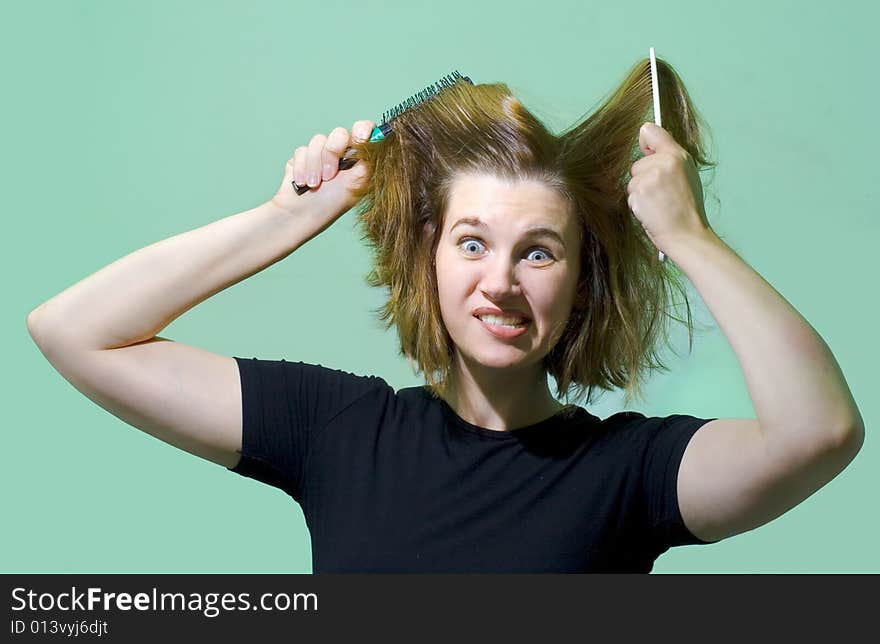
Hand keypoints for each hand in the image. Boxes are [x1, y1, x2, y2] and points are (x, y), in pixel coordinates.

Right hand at [271, 119, 374, 222]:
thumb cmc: (330, 205)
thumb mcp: (356, 183)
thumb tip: (381, 140)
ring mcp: (320, 155)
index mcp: (357, 160)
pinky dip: (301, 168)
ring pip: (318, 140)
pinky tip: (302, 183)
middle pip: (339, 133)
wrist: (299, 216)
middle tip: (329, 176)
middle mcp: (341, 154)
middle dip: (331, 153)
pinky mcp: (302, 158)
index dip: (363, 129)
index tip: (360, 136)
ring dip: (314, 165)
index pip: (365, 132)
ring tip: (314, 185)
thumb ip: (369, 161)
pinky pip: (302, 150)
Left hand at [626, 122, 711, 253]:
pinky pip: (630, 195)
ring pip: (632, 181)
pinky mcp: (639, 193)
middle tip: (662, 193)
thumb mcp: (687, 174)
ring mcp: (650, 178)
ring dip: (640, 193)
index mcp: (678, 156)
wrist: (687, 233)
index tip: (646, 149)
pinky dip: (638, 204)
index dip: (645, 142)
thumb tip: (647, 139)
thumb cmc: (687, 208)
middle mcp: (663, 163)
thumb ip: (669, 157)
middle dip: (644, 178)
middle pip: (637, 163)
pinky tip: (652, 210)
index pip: (650, 131)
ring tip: (658, 203)